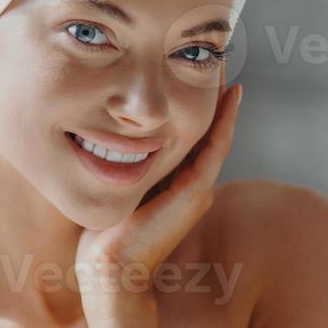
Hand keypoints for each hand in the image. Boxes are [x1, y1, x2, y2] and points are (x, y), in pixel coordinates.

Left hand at [75, 83, 243, 317]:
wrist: (109, 269)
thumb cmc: (101, 236)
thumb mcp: (111, 189)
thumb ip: (115, 167)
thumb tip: (96, 138)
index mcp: (172, 183)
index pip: (187, 135)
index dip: (191, 103)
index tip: (187, 69)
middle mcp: (190, 184)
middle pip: (204, 130)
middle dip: (207, 95)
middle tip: (215, 58)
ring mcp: (197, 188)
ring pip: (215, 134)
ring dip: (222, 100)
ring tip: (226, 66)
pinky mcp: (196, 192)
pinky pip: (216, 147)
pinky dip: (225, 120)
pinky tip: (231, 93)